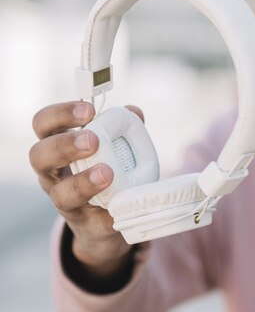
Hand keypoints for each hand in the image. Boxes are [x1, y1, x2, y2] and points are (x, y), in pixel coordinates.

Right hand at [29, 101, 142, 277]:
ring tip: (106, 173)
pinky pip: (94, 222)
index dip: (60, 114)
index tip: (89, 110)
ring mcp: (66, 202)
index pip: (44, 124)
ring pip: (60, 194)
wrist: (104, 222)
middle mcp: (52, 175)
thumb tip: (134, 112)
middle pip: (39, 156)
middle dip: (64, 145)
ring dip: (82, 182)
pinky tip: (120, 206)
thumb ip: (122, 127)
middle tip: (92, 141)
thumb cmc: (103, 172)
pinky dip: (108, 213)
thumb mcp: (111, 147)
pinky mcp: (87, 226)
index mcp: (57, 148)